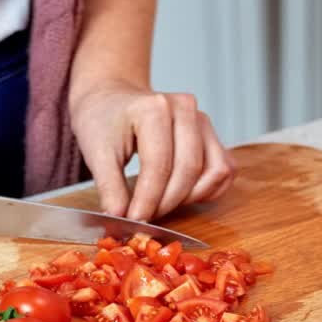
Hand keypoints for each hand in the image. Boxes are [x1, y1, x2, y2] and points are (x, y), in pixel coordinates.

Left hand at [69, 80, 235, 220]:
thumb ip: (109, 188)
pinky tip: (182, 196)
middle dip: (167, 202)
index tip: (134, 221)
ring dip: (190, 197)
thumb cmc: (103, 121)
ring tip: (161, 204)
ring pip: (213, 172)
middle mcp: (185, 109)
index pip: (159, 164)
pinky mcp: (212, 136)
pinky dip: (207, 190)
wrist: (112, 100)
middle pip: (189, 170)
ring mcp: (203, 121)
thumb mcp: (96, 154)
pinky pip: (224, 171)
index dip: (148, 200)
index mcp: (154, 108)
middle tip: (145, 218)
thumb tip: (120, 219)